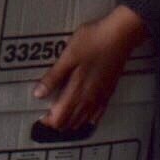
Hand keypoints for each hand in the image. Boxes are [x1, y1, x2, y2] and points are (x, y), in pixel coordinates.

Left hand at [32, 6, 147, 130]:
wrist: (120, 36)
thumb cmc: (92, 41)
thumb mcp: (68, 56)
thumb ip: (53, 77)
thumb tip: (38, 94)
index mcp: (77, 90)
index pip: (60, 117)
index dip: (48, 121)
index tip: (39, 118)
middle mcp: (90, 98)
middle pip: (71, 121)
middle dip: (58, 124)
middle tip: (47, 118)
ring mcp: (101, 96)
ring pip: (84, 120)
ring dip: (72, 123)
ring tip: (62, 120)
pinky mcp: (110, 91)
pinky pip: (99, 114)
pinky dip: (89, 120)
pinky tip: (87, 120)